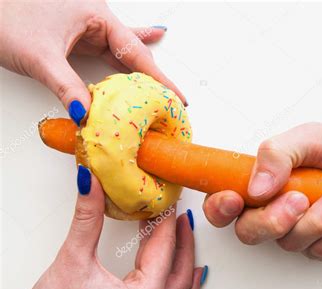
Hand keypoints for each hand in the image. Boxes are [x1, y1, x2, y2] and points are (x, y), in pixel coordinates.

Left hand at [0, 0, 185, 124]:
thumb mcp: (41, 56)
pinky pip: (108, 51)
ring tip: (166, 87)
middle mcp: (96, 19)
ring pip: (122, 55)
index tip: (178, 97)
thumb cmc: (5, 14)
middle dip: (154, 79)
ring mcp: (88, 27)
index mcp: (96, 15)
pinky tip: (148, 42)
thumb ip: (67, 87)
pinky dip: (123, 60)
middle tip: (173, 102)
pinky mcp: (78, 35)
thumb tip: (86, 115)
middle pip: (134, 55)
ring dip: (140, 74)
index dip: (159, 79)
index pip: (136, 54)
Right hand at [21, 166, 206, 288]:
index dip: (165, 218)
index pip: (163, 246)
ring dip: (186, 259)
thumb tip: (91, 185)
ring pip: (181, 288)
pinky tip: (192, 277)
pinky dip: (186, 288)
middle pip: (179, 266)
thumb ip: (87, 219)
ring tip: (185, 235)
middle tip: (177, 211)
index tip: (166, 198)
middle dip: (180, 236)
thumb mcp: (72, 262)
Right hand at [204, 123, 321, 258]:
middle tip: (298, 200)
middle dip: (273, 220)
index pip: (224, 201)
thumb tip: (255, 185)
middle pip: (249, 232)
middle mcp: (274, 208)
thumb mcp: (311, 137)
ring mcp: (297, 229)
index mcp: (263, 181)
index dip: (220, 207)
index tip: (233, 199)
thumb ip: (277, 154)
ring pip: (289, 242)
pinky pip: (321, 249)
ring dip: (319, 219)